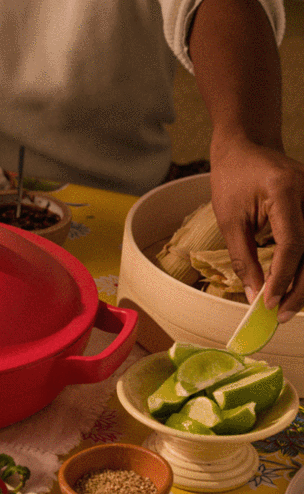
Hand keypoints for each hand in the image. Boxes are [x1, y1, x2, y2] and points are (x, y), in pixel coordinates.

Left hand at [208, 138, 303, 322]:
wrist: (246, 146)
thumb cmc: (232, 178)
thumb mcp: (229, 219)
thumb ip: (242, 257)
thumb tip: (252, 294)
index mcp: (286, 191)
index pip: (293, 242)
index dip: (282, 276)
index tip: (267, 301)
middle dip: (298, 287)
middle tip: (280, 314)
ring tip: (286, 307)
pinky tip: (293, 286)